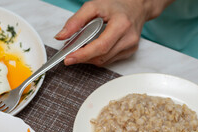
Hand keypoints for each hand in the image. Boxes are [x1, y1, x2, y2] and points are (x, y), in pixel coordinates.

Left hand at [55, 0, 172, 65]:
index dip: (83, 55)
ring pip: (104, 61)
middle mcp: (129, 38)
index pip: (101, 46)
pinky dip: (97, 57)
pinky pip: (109, 61)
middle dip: (82, 57)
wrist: (136, 6)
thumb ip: (75, 21)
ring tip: (80, 49)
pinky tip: (92, 49)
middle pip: (101, 57)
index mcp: (122, 25)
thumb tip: (61, 36)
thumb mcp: (93, 6)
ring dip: (89, 58)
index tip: (69, 58)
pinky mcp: (129, 52)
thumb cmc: (116, 5)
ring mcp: (130, 47)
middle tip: (69, 54)